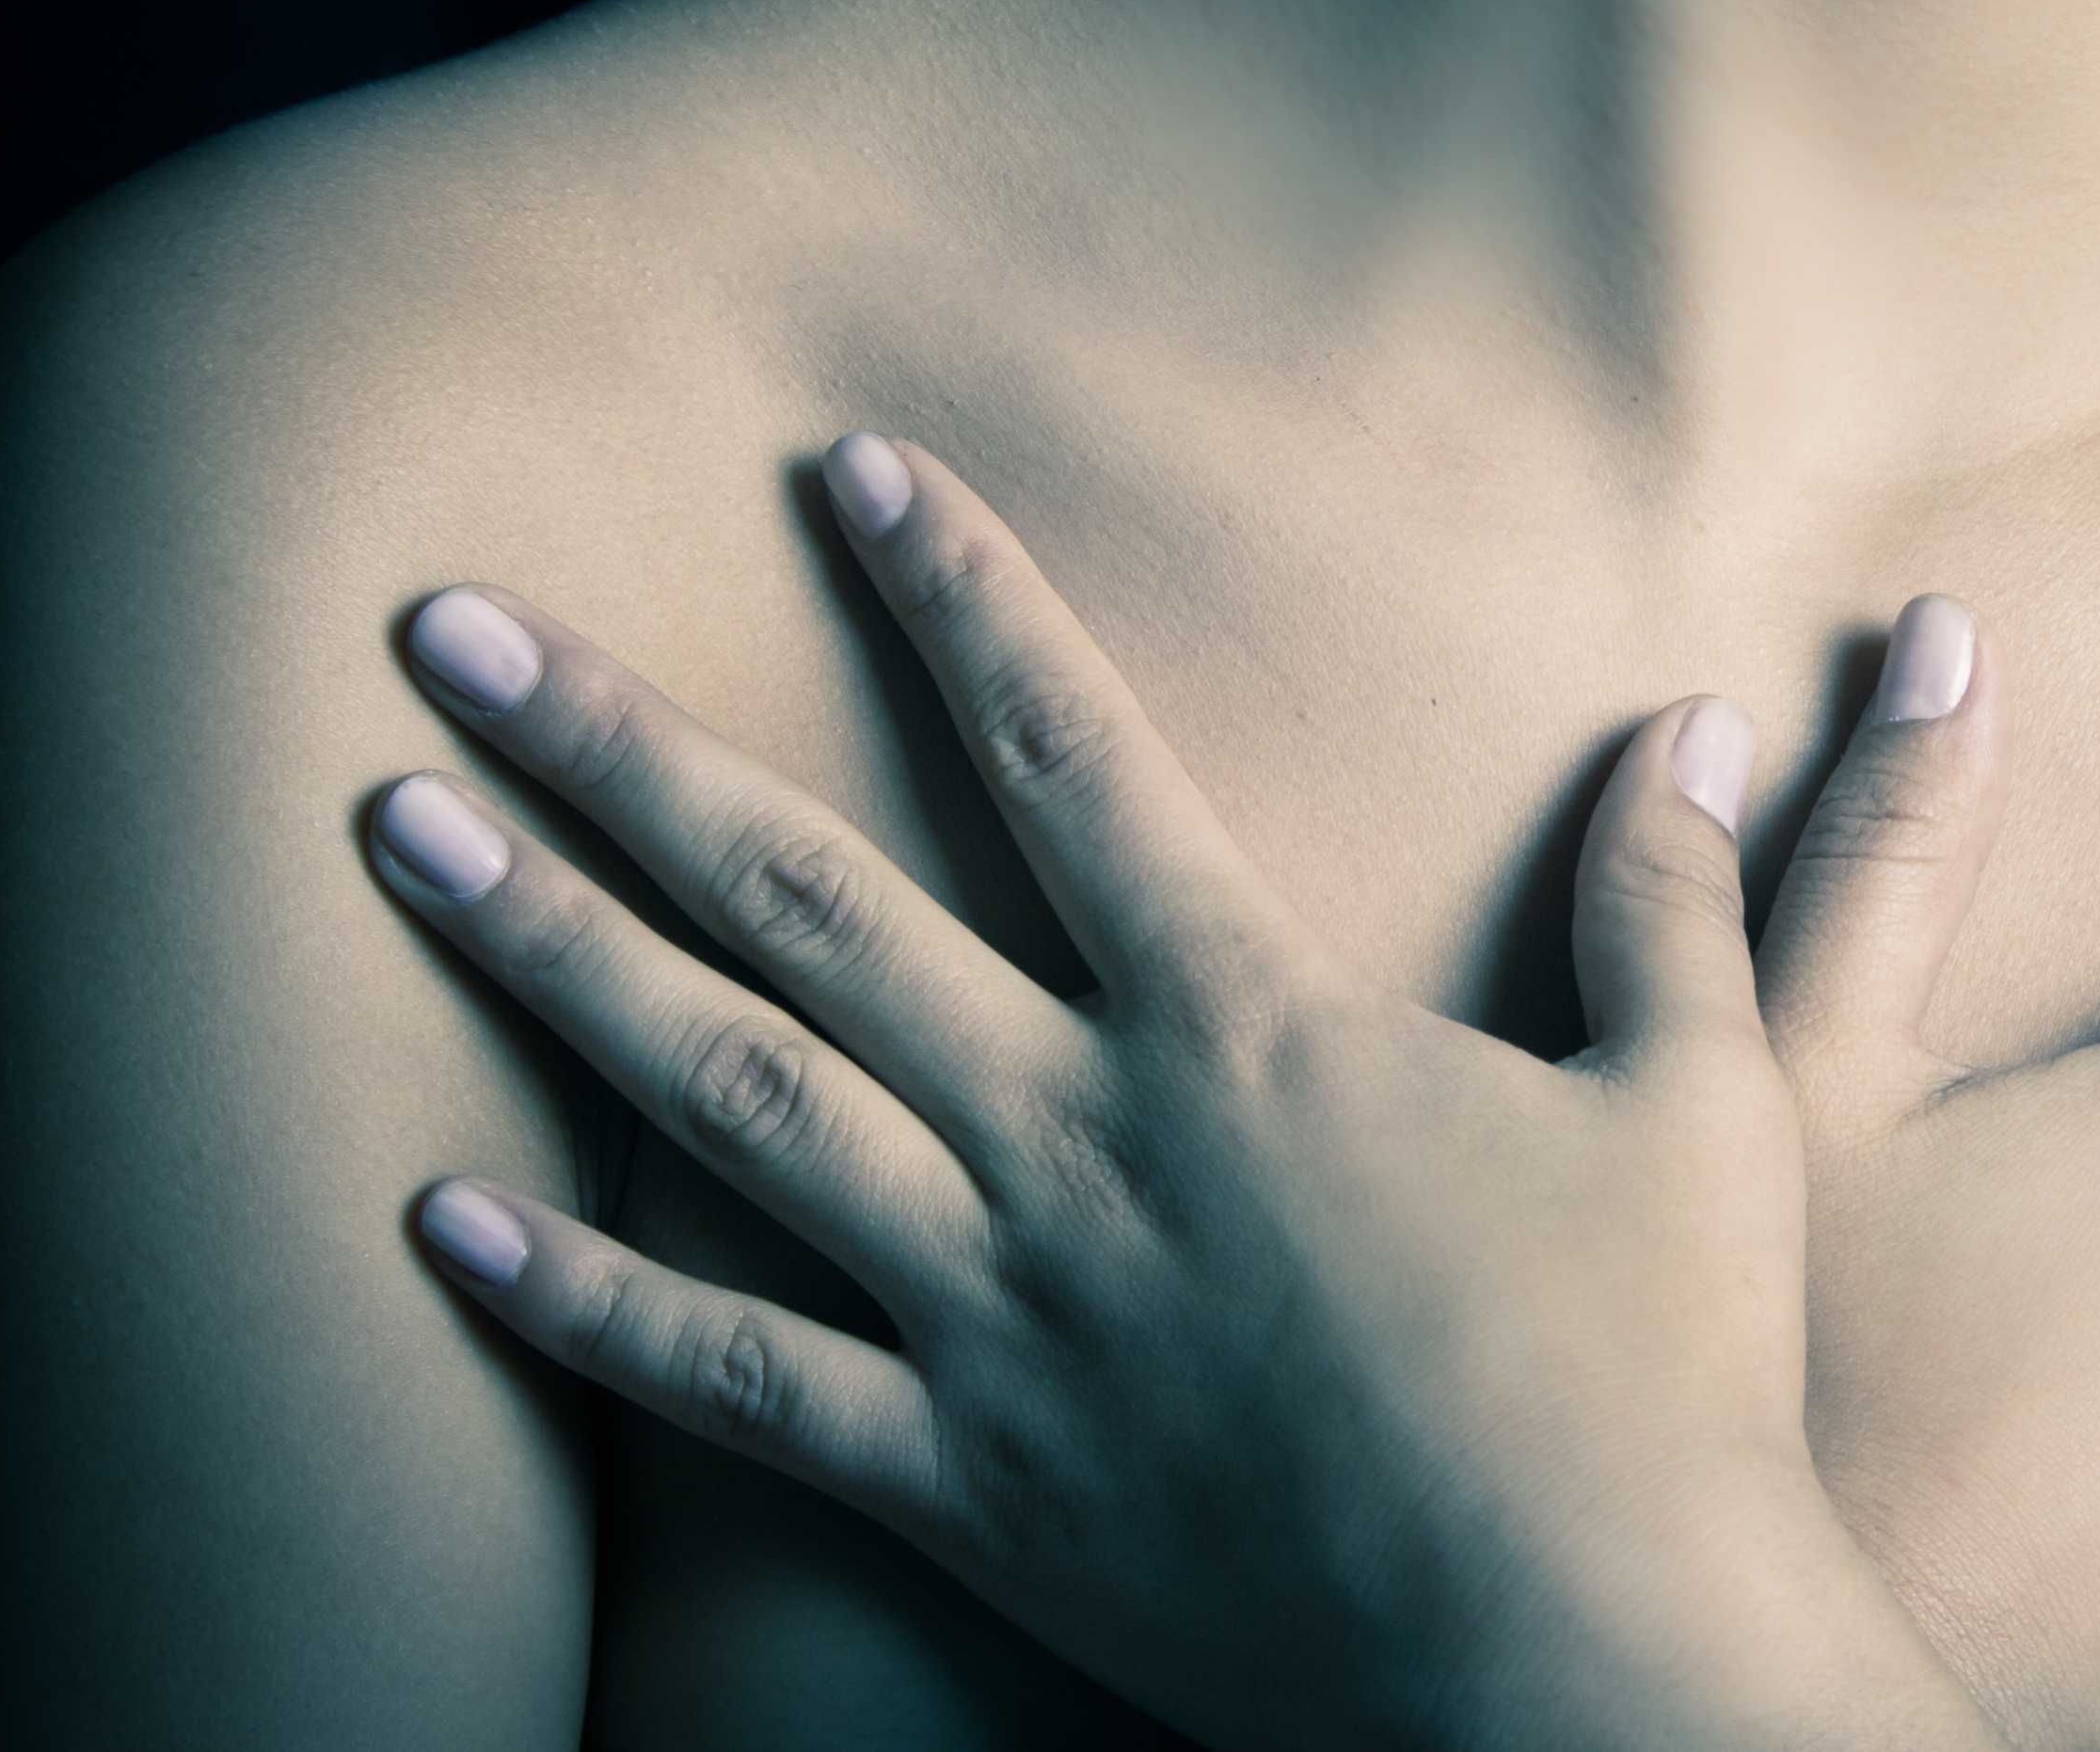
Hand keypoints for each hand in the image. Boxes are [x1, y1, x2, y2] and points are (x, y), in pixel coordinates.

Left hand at [365, 437, 1999, 1751]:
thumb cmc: (1663, 1380)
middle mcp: (1082, 1139)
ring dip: (548, 956)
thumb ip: (1664, 905)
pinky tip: (446, 1224)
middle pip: (809, 900)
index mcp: (1247, 1027)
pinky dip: (582, 1302)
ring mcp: (1001, 1313)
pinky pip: (732, 1380)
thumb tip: (1686, 730)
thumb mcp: (1704, 1102)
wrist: (1582, 1662)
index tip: (844, 467)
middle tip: (448, 630)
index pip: (1068, 752)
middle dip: (617, 749)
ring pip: (725, 1094)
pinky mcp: (966, 1483)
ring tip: (395, 837)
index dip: (959, 595)